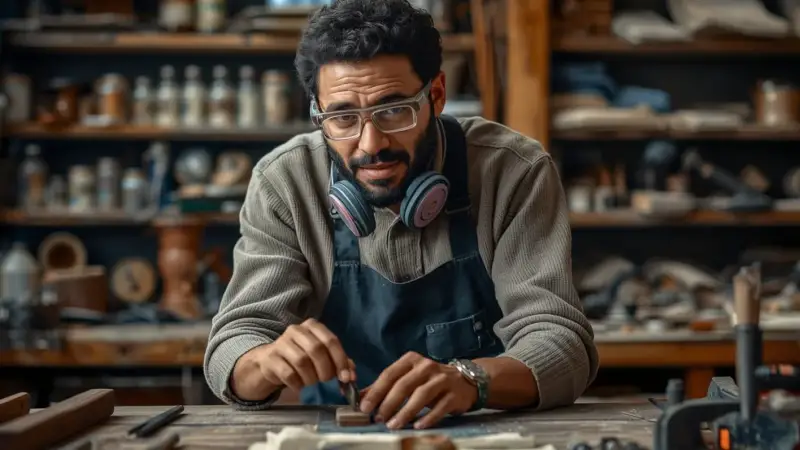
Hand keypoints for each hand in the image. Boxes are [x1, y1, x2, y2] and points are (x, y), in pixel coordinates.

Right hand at [258, 318, 355, 391]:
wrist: (269, 362)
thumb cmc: (301, 358)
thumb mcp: (321, 356)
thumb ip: (339, 362)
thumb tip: (351, 376)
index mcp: (312, 326)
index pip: (331, 340)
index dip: (340, 360)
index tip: (345, 377)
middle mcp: (296, 330)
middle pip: (316, 349)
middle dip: (325, 370)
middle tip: (326, 381)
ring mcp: (281, 343)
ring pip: (302, 361)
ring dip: (311, 378)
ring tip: (311, 383)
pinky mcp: (270, 358)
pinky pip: (288, 373)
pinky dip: (297, 384)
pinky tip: (299, 387)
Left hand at [359, 352, 477, 429]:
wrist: (465, 382)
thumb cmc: (430, 381)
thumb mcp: (408, 378)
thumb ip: (386, 386)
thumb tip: (362, 398)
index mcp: (411, 360)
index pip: (389, 374)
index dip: (376, 391)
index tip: (365, 407)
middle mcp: (426, 366)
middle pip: (403, 385)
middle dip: (388, 403)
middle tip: (378, 419)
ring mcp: (442, 379)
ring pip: (421, 395)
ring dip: (405, 412)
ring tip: (394, 425)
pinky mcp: (454, 394)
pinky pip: (439, 407)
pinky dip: (428, 418)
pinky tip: (417, 426)